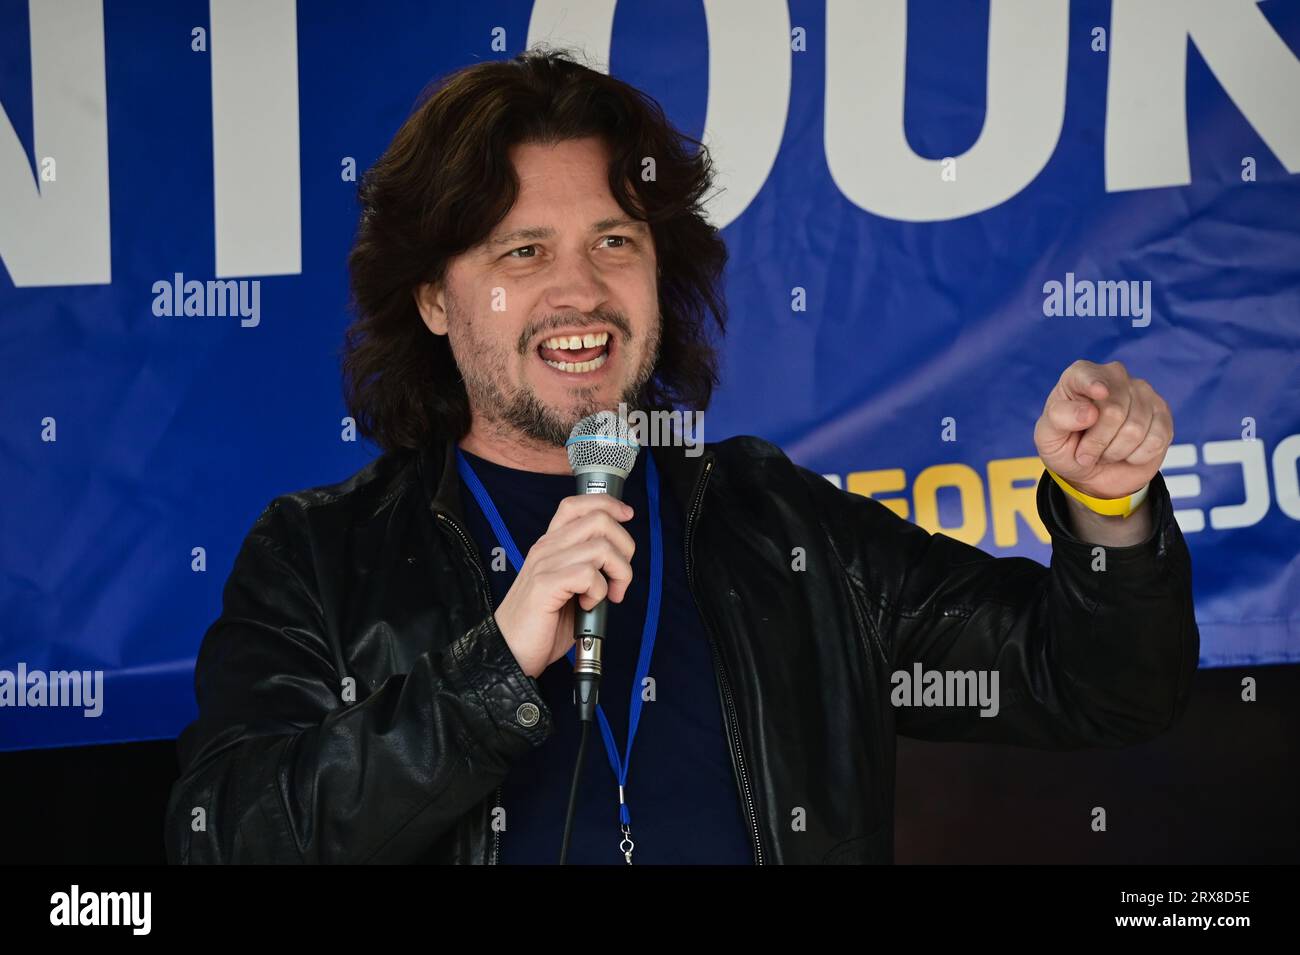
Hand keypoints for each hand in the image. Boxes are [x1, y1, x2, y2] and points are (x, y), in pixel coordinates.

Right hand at [493, 495, 635, 678]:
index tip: (627, 516)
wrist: (509, 652)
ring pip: (601, 546)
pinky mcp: (545, 584)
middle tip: (619, 577)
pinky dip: (598, 591)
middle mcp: (546, 548)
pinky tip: (587, 605)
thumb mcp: (569, 588)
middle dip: (625, 547)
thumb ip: (588, 568)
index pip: (577, 504)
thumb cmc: (542, 625)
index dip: (608, 504)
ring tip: (606, 596)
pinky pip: (589, 574)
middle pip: (599, 519)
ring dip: (617, 574)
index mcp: (551, 545)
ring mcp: (544, 564)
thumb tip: (619, 560)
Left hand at [1033, 359, 1174, 499]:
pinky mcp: (1162, 413)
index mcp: (1079, 376)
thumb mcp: (1048, 437)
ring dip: (1115, 452)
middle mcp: (1114, 377)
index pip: (1087, 375)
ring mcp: (1141, 392)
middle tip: (1085, 453)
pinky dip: (1136, 456)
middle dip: (1097, 442)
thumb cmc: (1066, 447)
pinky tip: (1127, 452)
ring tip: (1105, 451)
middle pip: (1114, 410)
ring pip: (1135, 429)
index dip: (1093, 384)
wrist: (1092, 470)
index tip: (1100, 393)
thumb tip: (1089, 412)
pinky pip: (1156, 440)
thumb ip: (1060, 419)